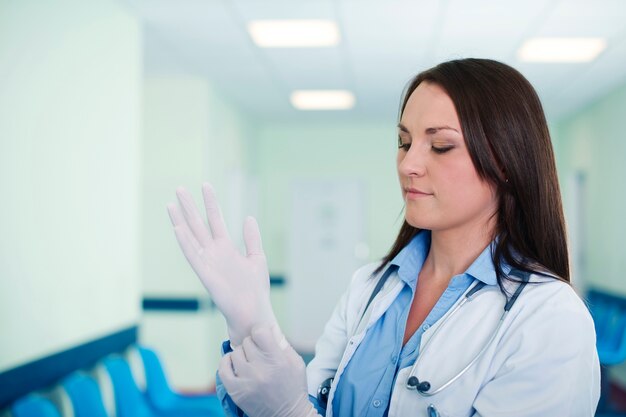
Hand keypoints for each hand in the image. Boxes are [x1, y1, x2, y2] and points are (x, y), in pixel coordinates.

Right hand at [167, 183, 276, 345]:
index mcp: (226, 248)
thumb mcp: (257, 259)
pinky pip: (193, 256)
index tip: (205, 185)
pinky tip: (177, 228)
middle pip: (198, 224)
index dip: (211, 203)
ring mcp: (208, 263)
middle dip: (190, 206)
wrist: (253, 313)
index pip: (215, 219)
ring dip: (181, 220)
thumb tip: (248, 217)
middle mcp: (214, 253)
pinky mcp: (206, 275)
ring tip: (171, 203)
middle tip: (179, 188)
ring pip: (191, 237)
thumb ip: (251, 239)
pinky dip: (185, 243)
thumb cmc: (255, 290)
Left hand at [219, 324, 320, 416]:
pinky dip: (227, 362)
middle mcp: (261, 370)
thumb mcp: (296, 363)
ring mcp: (247, 381)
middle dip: (253, 345)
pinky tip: (234, 363)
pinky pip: (223, 368)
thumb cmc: (294, 388)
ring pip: (235, 353)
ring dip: (242, 354)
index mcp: (278, 360)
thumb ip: (283, 344)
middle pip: (247, 342)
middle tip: (259, 353)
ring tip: (249, 361)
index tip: (263, 337)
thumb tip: (270, 328)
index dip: (261, 331)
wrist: (287, 416)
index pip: (260, 332)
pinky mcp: (236, 391)